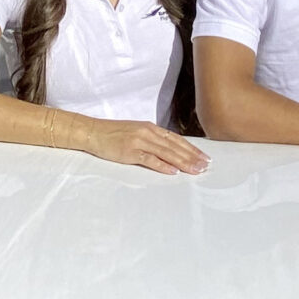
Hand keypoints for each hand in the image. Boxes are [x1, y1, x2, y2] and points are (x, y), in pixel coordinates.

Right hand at [90, 121, 208, 174]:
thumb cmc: (112, 134)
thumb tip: (169, 150)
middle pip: (175, 146)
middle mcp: (147, 132)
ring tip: (195, 170)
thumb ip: (152, 139)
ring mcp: (139, 141)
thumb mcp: (136, 132)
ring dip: (183, 162)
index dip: (191, 148)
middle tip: (205, 166)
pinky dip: (162, 165)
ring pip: (166, 152)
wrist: (92, 131)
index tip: (203, 157)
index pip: (176, 139)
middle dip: (192, 157)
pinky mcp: (129, 151)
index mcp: (150, 128)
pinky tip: (173, 171)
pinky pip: (149, 159)